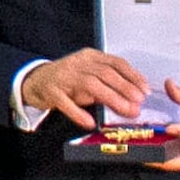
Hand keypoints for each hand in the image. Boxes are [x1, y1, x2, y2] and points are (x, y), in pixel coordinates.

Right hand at [19, 47, 148, 128]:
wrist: (34, 81)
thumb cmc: (68, 80)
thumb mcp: (89, 75)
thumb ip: (109, 84)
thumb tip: (134, 99)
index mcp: (91, 57)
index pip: (116, 63)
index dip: (133, 76)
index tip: (145, 90)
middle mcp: (78, 63)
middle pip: (105, 74)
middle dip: (125, 88)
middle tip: (139, 103)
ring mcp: (63, 76)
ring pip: (90, 85)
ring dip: (111, 98)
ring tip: (125, 111)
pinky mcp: (50, 90)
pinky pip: (65, 102)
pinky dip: (78, 113)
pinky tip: (89, 122)